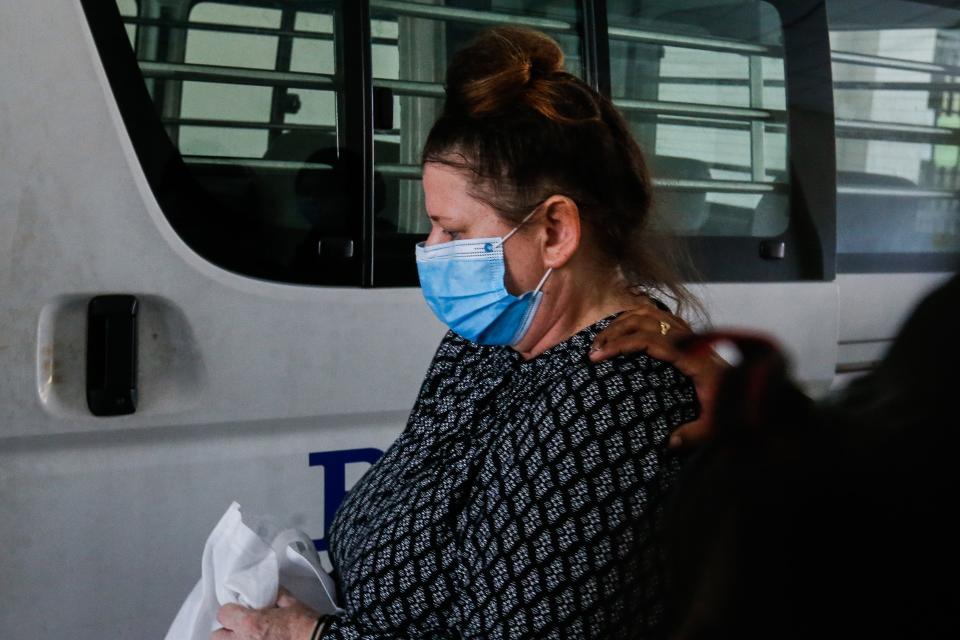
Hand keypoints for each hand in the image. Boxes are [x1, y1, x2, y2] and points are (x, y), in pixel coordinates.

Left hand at [212, 590, 319, 639]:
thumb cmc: (304, 624)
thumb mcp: (290, 602)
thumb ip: (274, 595)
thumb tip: (268, 591)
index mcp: (249, 623)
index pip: (223, 614)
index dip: (232, 611)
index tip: (240, 611)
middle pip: (216, 637)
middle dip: (226, 631)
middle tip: (240, 629)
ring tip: (249, 637)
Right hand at [589, 303, 725, 448]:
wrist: (757, 388)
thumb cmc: (736, 404)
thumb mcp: (718, 425)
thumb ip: (694, 435)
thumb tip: (668, 444)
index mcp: (691, 355)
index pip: (648, 339)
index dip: (620, 344)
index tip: (598, 356)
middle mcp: (688, 339)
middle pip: (643, 321)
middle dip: (613, 332)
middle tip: (593, 351)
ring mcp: (688, 333)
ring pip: (649, 313)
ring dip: (622, 323)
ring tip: (602, 340)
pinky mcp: (687, 334)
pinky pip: (657, 316)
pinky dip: (636, 318)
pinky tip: (622, 331)